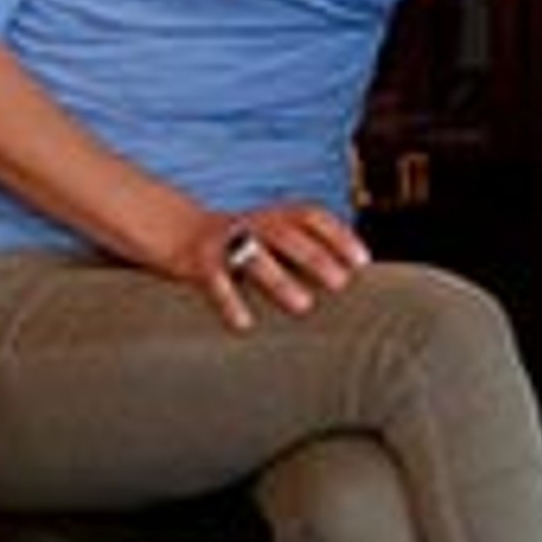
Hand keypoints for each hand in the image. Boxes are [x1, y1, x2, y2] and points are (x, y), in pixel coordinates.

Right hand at [188, 197, 369, 328]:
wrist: (179, 233)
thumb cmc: (244, 246)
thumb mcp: (273, 239)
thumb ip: (304, 252)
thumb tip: (354, 283)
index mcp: (274, 216)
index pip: (310, 216)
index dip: (338, 235)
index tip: (362, 261)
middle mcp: (252, 224)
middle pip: (285, 234)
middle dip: (314, 257)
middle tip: (340, 284)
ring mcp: (224, 242)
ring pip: (253, 255)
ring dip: (279, 279)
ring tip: (304, 306)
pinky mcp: (199, 262)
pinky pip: (215, 281)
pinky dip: (229, 301)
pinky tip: (244, 325)